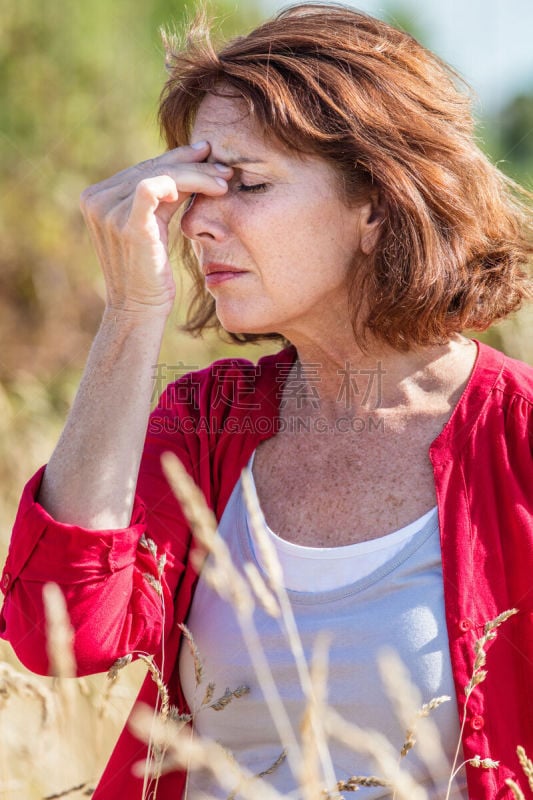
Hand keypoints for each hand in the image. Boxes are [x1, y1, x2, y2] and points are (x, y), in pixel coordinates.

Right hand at [80, 142, 231, 316]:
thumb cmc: (151, 274)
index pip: (145, 168)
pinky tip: (201, 188)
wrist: (139, 310)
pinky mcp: (125, 223)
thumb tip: (195, 163)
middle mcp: (97, 199)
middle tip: (225, 167)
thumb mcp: (156, 226)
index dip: (179, 159)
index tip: (210, 155)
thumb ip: (166, 197)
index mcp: (98, 197)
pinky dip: (178, 182)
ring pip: (160, 174)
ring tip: (224, 182)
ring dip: (198, 175)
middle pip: (153, 167)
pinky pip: (151, 186)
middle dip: (193, 165)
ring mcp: (107, 210)